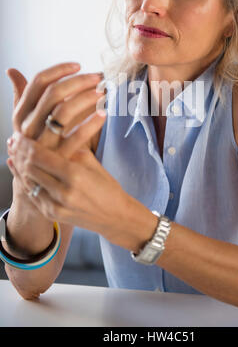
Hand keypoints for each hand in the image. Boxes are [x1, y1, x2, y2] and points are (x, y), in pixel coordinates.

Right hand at [6, 62, 104, 204]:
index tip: (78, 65)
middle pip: (53, 94)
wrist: (40, 191)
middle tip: (98, 78)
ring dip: (86, 99)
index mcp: (21, 116)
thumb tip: (12, 71)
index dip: (58, 70)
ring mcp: (41, 145)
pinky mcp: (57, 160)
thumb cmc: (39, 149)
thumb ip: (23, 97)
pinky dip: (91, 123)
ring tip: (103, 93)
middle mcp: (27, 129)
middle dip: (78, 82)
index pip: (37, 83)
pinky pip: (76, 138)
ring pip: (63, 112)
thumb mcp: (28, 124)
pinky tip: (104, 115)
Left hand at [9, 129, 135, 248]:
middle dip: (19, 152)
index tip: (19, 133)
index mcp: (75, 175)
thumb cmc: (106, 185)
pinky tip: (16, 168)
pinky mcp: (51, 215)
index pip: (40, 155)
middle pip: (29, 168)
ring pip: (27, 181)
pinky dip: (22, 179)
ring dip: (17, 165)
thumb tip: (51, 130)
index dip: (26, 143)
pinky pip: (31, 194)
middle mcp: (63, 192)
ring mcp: (55, 206)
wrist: (114, 217)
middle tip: (14, 139)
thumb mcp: (92, 161)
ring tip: (13, 151)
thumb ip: (70, 147)